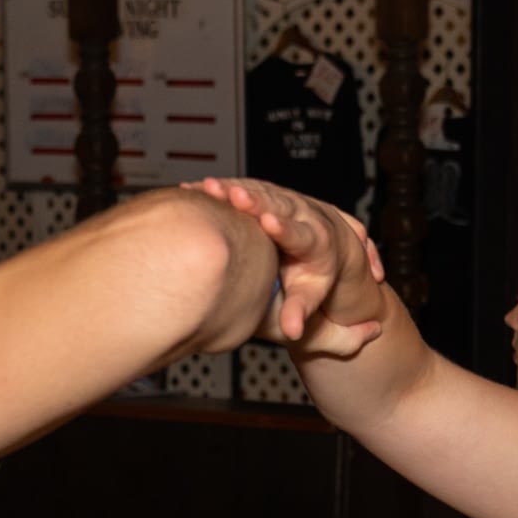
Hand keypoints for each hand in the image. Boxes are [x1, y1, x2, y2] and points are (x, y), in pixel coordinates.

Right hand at [193, 178, 385, 355]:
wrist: (324, 243)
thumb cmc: (316, 272)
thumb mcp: (311, 292)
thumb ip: (299, 310)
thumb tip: (291, 332)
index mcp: (313, 240)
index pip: (297, 234)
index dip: (282, 228)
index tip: (269, 222)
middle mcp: (298, 213)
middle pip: (275, 204)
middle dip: (253, 200)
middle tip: (234, 194)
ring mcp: (279, 200)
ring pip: (255, 191)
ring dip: (231, 188)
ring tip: (207, 188)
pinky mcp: (263, 193)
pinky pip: (240, 186)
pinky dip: (218, 187)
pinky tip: (193, 189)